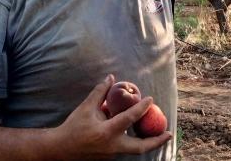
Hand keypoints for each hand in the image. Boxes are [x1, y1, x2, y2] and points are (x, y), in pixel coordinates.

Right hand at [52, 75, 171, 159]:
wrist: (60, 150)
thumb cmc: (73, 126)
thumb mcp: (85, 107)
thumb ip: (100, 92)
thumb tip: (111, 77)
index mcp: (106, 132)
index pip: (129, 119)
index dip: (141, 108)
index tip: (150, 99)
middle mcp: (112, 146)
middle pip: (141, 147)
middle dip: (157, 141)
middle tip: (169, 133)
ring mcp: (112, 154)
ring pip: (135, 150)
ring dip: (148, 142)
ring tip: (160, 134)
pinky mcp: (110, 157)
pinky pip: (125, 149)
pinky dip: (134, 142)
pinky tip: (140, 134)